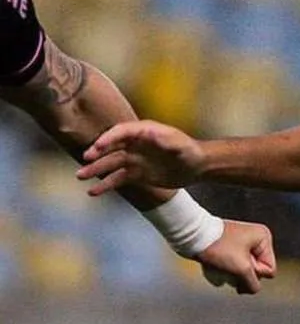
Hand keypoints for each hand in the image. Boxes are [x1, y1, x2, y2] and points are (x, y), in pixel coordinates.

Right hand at [78, 120, 205, 194]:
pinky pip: (117, 179)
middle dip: (97, 153)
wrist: (196, 167)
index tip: (98, 146)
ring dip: (95, 170)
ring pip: (110, 164)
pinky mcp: (135, 174)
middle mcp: (134, 144)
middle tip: (85, 160)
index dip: (109, 138)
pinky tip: (93, 192)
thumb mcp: (180, 145)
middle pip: (111, 147)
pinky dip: (106, 185)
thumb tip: (151, 134)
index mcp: (142, 131)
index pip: (121, 132)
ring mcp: (133, 159)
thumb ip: (166, 140)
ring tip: (80, 177)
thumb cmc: (189, 151)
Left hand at [198, 220, 275, 294]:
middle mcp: (255, 239)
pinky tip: (214, 265)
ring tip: (220, 264)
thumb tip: (253, 290)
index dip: (255, 273)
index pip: (269, 270)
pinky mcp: (229, 249)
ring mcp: (242, 244)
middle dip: (242, 275)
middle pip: (257, 272)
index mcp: (263, 238)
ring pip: (243, 272)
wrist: (193, 237)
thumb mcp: (242, 269)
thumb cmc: (218, 247)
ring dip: (231, 275)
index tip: (240, 263)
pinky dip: (224, 271)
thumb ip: (253, 284)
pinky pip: (232, 268)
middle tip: (229, 264)